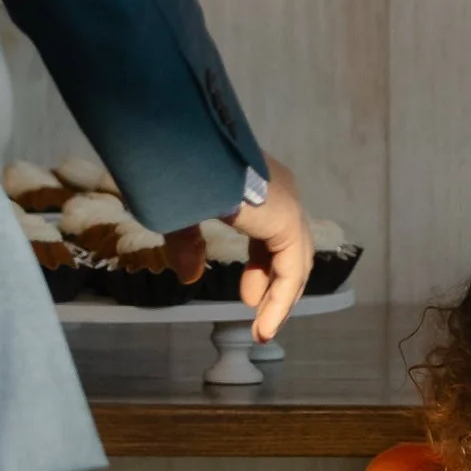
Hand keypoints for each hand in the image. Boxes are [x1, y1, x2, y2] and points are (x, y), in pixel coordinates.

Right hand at [163, 154, 313, 342]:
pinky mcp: (286, 218)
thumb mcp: (179, 211)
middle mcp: (280, 190)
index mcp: (258, 182)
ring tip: (263, 327)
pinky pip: (292, 268)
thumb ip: (187, 243)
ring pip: (295, 261)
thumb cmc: (175, 166)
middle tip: (255, 310)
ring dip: (280, 298)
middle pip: (288, 249)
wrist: (181, 143)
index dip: (262, 268)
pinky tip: (264, 323)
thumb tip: (190, 275)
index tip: (249, 298)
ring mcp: (287, 202)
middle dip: (272, 284)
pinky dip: (281, 298)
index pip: (273, 233)